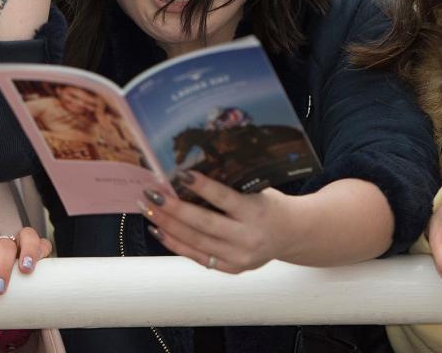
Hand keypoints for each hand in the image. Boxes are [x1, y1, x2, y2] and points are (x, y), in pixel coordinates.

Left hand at [140, 171, 294, 273]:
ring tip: (148, 210)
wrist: (294, 234)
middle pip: (203, 224)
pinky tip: (159, 231)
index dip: (202, 187)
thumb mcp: (258, 190)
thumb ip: (231, 187)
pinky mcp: (232, 268)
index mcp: (257, 212)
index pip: (224, 199)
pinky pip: (198, 257)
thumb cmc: (270, 205)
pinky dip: (176, 244)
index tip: (180, 174)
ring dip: (167, 226)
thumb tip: (189, 173)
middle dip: (173, 209)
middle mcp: (247, 237)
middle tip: (151, 195)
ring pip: (196, 242)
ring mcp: (239, 257)